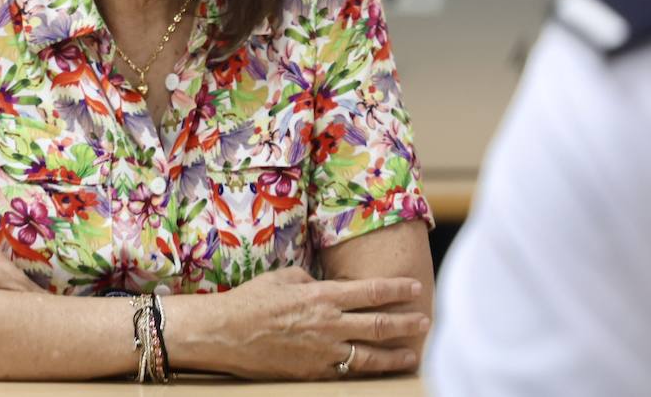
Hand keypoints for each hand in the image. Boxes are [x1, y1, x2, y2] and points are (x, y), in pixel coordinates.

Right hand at [182, 266, 426, 379]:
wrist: (225, 333)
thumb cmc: (250, 300)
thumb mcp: (282, 278)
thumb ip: (310, 281)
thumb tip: (326, 288)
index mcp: (321, 295)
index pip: (370, 291)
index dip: (396, 289)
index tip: (415, 287)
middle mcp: (328, 324)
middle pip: (378, 324)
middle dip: (406, 322)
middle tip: (425, 321)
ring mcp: (322, 351)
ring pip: (370, 355)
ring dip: (395, 354)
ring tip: (413, 354)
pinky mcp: (313, 372)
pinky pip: (348, 372)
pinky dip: (367, 371)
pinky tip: (379, 369)